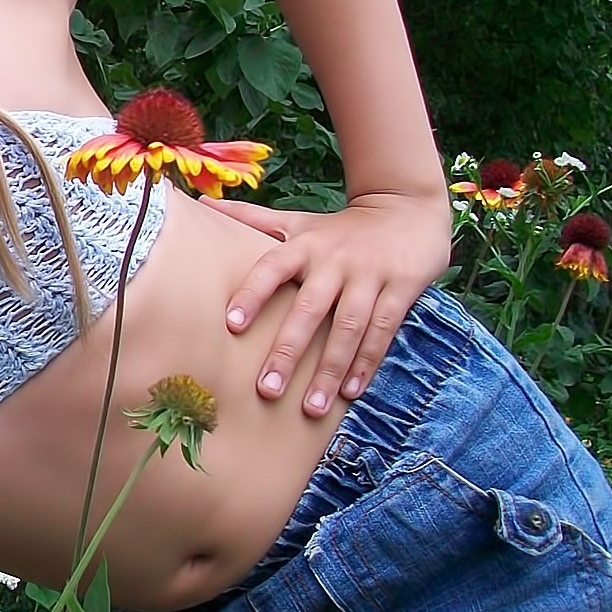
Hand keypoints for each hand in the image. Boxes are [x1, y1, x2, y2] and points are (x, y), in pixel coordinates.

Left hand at [203, 189, 452, 417]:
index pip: (271, 268)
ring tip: (311, 407)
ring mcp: (369, 276)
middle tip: (267, 390)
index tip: (232, 325)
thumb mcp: (299, 221)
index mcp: (304, 246)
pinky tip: (351, 392)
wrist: (408, 208)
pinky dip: (366, 363)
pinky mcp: (401, 289)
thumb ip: (252, 218)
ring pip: (347, 329)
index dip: (252, 294)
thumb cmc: (340, 227)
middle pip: (308, 310)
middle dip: (288, 351)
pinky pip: (382, 332)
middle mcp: (334, 262)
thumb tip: (202, 203)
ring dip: (329, 370)